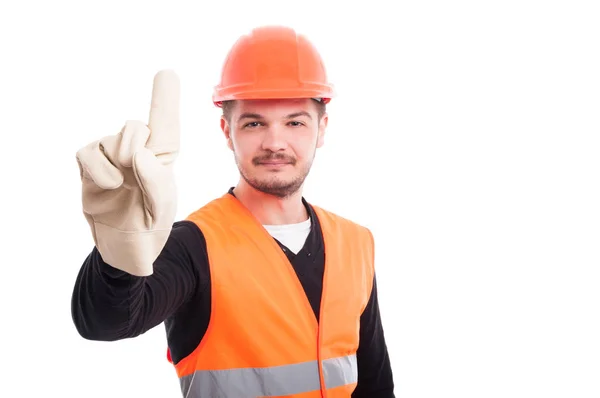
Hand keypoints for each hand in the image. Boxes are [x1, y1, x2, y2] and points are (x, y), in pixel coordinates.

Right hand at [75, 70, 179, 275]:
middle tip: (135, 173)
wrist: (124, 247)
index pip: (166, 123)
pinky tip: (108, 185)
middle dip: (135, 147)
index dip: (165, 97)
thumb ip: (156, 181)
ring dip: (117, 163)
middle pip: (135, 127)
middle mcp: (138, 150)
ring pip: (111, 140)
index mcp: (164, 155)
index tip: (166, 73)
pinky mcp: (90, 166)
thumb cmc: (150, 222)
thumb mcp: (162, 207)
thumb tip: (139, 153)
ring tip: (122, 187)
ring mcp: (112, 156)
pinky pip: (87, 153)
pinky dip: (97, 169)